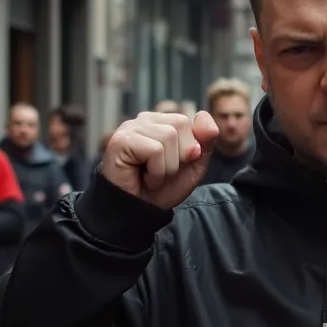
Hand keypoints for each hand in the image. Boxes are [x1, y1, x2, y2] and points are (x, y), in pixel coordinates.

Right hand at [101, 111, 218, 209]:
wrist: (141, 212)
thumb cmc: (163, 189)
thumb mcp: (193, 166)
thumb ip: (205, 141)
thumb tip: (204, 114)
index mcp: (161, 122)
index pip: (188, 121)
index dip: (189, 149)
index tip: (174, 166)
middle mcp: (144, 120)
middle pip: (180, 124)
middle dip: (179, 157)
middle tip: (162, 172)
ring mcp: (130, 128)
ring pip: (168, 136)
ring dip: (167, 167)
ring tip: (152, 176)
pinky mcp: (121, 141)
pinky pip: (155, 150)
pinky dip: (156, 171)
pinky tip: (143, 178)